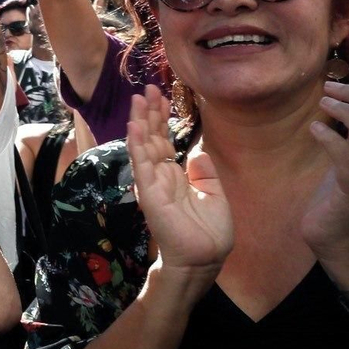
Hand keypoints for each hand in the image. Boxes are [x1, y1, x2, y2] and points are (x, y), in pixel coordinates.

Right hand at [128, 86, 232, 280]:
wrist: (204, 260)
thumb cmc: (210, 234)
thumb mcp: (214, 195)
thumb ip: (205, 174)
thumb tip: (198, 153)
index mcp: (175, 176)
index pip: (164, 141)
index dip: (162, 119)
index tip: (161, 96)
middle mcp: (160, 176)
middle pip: (152, 137)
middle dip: (149, 112)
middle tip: (147, 88)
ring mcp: (153, 184)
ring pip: (144, 146)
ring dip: (140, 121)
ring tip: (138, 98)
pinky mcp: (149, 193)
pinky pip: (141, 165)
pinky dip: (136, 145)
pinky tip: (133, 127)